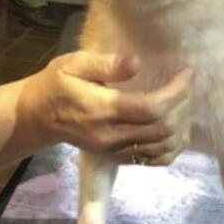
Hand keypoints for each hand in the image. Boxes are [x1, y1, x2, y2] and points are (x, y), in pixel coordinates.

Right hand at [18, 52, 191, 163]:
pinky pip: (154, 160)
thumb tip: (137, 63)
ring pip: (163, 147)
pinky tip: (176, 128)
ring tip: (183, 103)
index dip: (176, 92)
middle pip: (162, 128)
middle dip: (183, 106)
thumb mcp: (73, 64)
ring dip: (181, 126)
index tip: (186, 73)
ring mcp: (114, 151)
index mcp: (101, 109)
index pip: (151, 107)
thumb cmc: (56, 84)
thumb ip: (105, 64)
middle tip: (186, 85)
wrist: (37, 117)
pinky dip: (173, 147)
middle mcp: (111, 136)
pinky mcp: (117, 159)